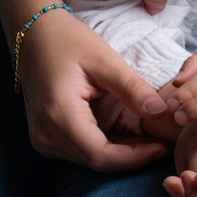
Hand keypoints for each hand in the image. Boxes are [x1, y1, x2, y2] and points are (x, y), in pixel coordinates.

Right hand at [17, 7, 169, 169]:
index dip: (134, 157)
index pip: (100, 155)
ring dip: (120, 152)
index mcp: (59, 116)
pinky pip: (80, 150)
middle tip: (162, 141)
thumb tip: (160, 111)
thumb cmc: (68, 41)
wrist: (34, 36)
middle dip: (131, 155)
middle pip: (95, 160)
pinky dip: (106, 145)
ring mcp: (42, 139)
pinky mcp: (46, 136)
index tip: (162, 146)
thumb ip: (132, 88)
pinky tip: (127, 133)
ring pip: (88, 159)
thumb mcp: (105, 60)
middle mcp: (46, 135)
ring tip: (149, 137)